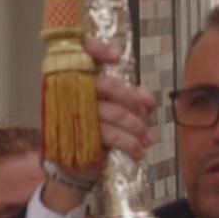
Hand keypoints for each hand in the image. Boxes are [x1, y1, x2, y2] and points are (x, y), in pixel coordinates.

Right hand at [45, 38, 156, 211]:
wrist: (73, 168)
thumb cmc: (92, 131)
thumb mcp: (110, 110)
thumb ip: (129, 98)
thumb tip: (147, 99)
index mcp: (75, 81)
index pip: (80, 55)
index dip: (97, 49)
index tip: (116, 55)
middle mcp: (70, 95)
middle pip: (106, 85)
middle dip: (132, 98)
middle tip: (145, 112)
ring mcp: (74, 116)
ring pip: (114, 113)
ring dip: (137, 127)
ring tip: (148, 139)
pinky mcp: (79, 138)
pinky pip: (112, 136)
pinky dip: (130, 144)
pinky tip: (139, 152)